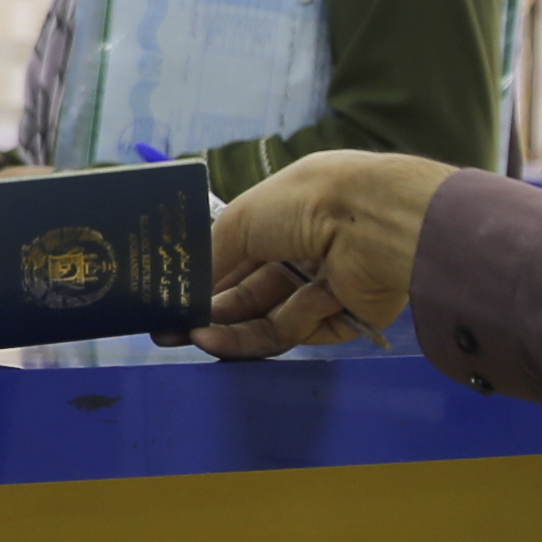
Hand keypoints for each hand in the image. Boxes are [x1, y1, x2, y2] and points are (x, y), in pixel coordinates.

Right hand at [185, 150, 457, 357]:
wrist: (370, 222)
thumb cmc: (305, 203)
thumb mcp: (242, 219)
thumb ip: (213, 253)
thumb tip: (192, 285)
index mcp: (288, 216)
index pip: (242, 254)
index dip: (209, 275)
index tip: (174, 295)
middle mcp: (307, 251)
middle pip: (253, 289)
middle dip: (213, 309)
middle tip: (171, 329)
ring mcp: (326, 286)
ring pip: (270, 315)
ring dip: (229, 327)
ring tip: (191, 338)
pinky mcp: (342, 319)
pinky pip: (296, 329)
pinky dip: (261, 331)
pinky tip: (222, 336)